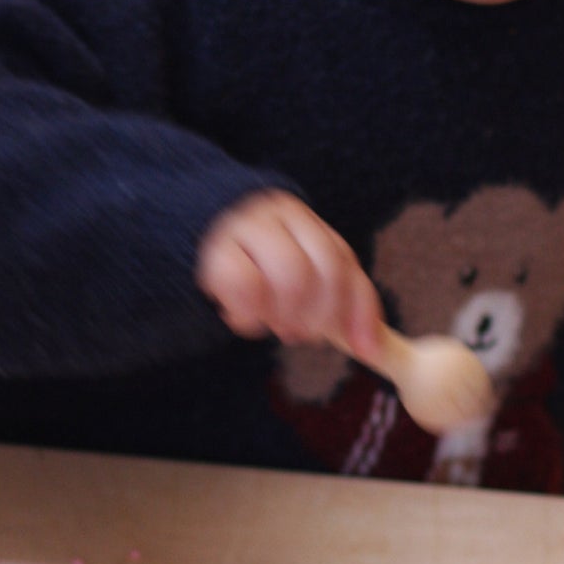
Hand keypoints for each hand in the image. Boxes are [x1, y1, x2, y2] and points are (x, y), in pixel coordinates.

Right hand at [196, 190, 384, 358]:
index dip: (357, 309)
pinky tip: (245, 320)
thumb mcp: (304, 278)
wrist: (193, 245)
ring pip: (292, 277)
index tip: (362, 348)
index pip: (344, 262)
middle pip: (324, 270)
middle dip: (320, 316)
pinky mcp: (215, 251)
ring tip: (273, 324)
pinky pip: (247, 287)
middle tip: (301, 334)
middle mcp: (280, 215)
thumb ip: (342, 304)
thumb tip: (370, 348)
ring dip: (286, 316)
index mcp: (306, 221)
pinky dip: (251, 317)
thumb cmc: (259, 271)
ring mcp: (248, 227)